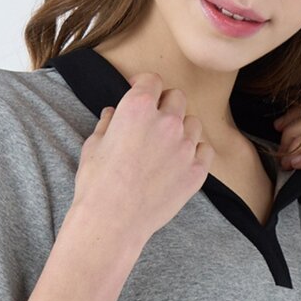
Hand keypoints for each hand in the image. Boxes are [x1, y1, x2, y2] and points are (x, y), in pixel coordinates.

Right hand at [73, 73, 214, 254]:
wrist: (114, 220)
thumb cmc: (98, 183)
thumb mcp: (94, 145)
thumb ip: (109, 123)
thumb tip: (113, 113)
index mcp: (138, 107)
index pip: (153, 80)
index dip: (145, 85)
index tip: (141, 92)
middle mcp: (166, 122)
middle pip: (177, 98)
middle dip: (166, 104)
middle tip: (155, 120)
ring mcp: (186, 147)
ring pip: (193, 123)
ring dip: (183, 128)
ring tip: (168, 144)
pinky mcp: (197, 171)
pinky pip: (205, 150)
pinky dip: (196, 151)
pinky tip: (183, 160)